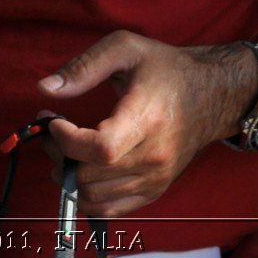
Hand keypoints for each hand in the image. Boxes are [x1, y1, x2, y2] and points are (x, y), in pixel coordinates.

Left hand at [36, 32, 253, 216]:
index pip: (100, 149)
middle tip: (52, 132)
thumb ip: (83, 67)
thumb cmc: (165, 69)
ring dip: (68, 176)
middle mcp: (154, 157)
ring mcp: (156, 179)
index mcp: (147, 120)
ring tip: (64, 148)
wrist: (212, 94)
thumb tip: (45, 89)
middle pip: (91, 177)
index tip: (52, 121)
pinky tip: (81, 166)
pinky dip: (86, 194)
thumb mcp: (124, 49)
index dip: (66, 140)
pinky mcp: (154, 190)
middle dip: (59, 155)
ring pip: (95, 198)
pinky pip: (110, 208)